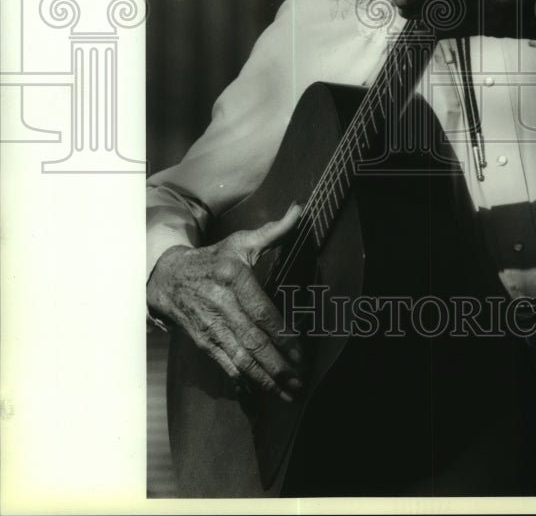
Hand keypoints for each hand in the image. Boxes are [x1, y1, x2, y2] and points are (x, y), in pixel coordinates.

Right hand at [146, 204, 302, 401]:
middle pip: (252, 340)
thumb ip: (274, 230)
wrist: (167, 276)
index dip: (282, 335)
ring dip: (264, 379)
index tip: (301, 352)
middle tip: (299, 382)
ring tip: (287, 393)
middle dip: (278, 365)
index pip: (262, 311)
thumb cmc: (213, 258)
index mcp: (233, 276)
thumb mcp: (241, 241)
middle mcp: (220, 303)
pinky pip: (224, 364)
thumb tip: (299, 209)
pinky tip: (259, 392)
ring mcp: (209, 325)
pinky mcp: (201, 340)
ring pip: (239, 357)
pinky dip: (241, 380)